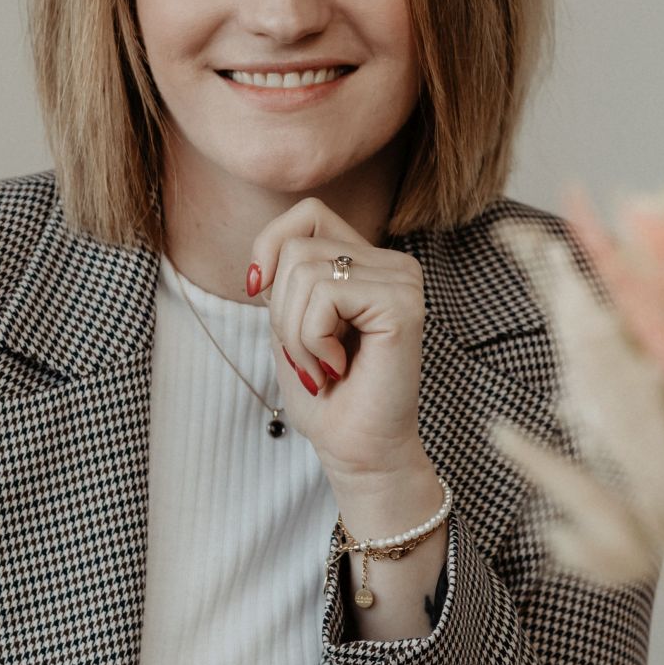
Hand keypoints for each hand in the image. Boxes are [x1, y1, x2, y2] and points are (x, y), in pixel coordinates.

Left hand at [248, 196, 427, 484]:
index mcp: (369, 261)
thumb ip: (284, 277)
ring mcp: (402, 280)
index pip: (307, 213)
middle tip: (308, 357)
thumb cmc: (325, 395)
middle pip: (297, 247)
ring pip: (304, 270)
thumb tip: (267, 255)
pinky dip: (312, 340)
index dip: (270, 247)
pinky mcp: (403, 304)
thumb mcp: (288, 323)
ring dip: (295, 333)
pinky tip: (338, 368)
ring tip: (322, 368)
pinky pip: (325, 296)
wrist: (357, 451)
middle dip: (280, 311)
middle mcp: (392, 263)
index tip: (260, 295)